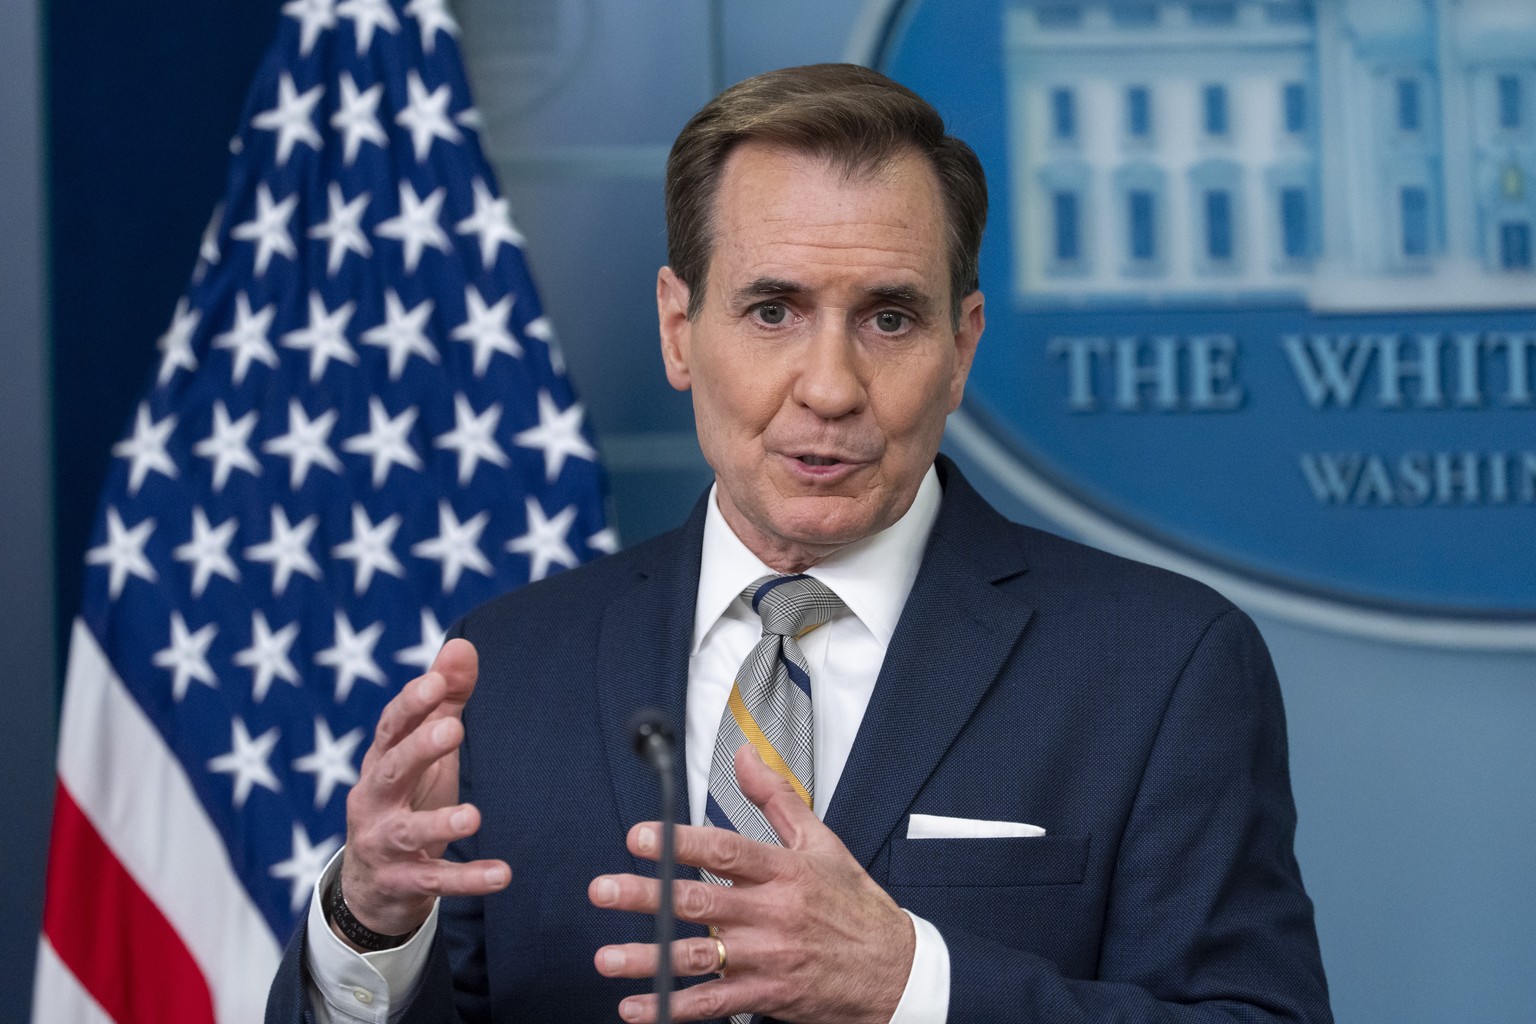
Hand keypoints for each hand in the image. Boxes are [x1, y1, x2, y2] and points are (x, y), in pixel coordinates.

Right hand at [337, 638, 509, 943]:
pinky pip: (433, 881)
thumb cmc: (406, 798)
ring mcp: (382, 843)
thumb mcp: (423, 749)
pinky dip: (466, 879)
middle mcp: (373, 799)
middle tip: (453, 729)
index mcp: (381, 760)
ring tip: (473, 816)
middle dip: (418, 749)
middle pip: (391, 769)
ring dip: (437, 822)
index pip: (391, 726)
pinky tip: (501, 874)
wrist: (372, 885)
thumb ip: (444, 699)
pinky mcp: (400, 883)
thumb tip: (463, 645)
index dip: (411, 704)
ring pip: (406, 831)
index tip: (436, 682)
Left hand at [590, 745, 914, 1023]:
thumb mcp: (823, 842)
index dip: (681, 843)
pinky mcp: (768, 995)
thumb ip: (777, 797)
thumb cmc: (855, 905)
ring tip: (607, 957)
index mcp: (786, 871)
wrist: (896, 971)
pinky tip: (639, 1008)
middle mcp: (774, 913)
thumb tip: (744, 755)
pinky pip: (714, 1004)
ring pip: (699, 956)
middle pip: (700, 902)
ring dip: (649, 958)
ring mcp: (769, 958)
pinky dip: (673, 1008)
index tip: (640, 836)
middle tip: (602, 890)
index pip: (727, 851)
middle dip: (646, 895)